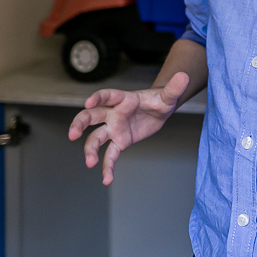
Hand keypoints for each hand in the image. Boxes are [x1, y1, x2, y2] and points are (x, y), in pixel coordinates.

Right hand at [67, 71, 188, 184]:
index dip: (97, 97)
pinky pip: (110, 155)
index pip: (107, 95)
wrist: (160, 111)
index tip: (88, 102)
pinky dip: (107, 167)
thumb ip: (174, 88)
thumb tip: (184, 76)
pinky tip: (106, 179)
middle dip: (80, 123)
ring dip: (90, 149)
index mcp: (123, 99)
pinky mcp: (119, 142)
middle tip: (72, 134)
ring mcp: (114, 128)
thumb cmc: (160, 100)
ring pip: (96, 138)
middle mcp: (113, 113)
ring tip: (89, 162)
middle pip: (91, 116)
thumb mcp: (168, 96)